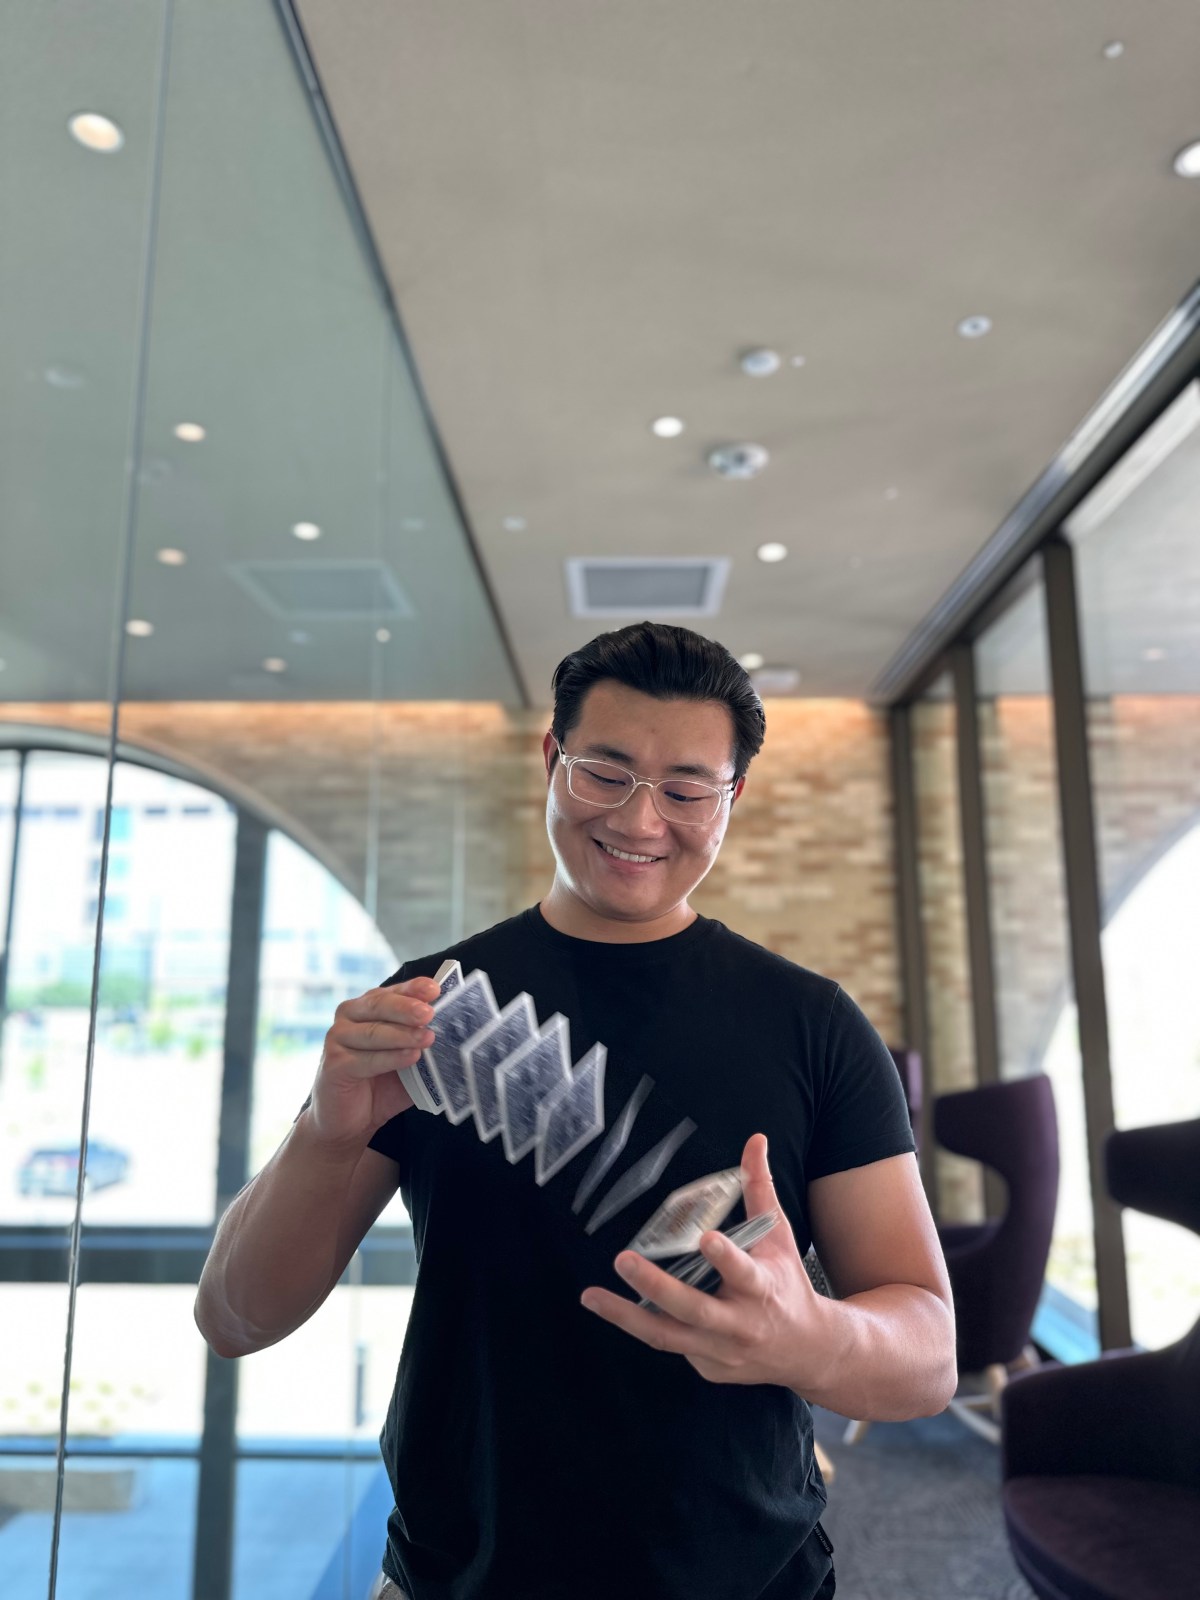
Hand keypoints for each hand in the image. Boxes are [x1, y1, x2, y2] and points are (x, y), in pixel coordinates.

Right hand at [308, 977, 442, 1150]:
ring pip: (374, 1032)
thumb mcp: (407, 1058)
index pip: (392, 991)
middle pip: (380, 1005)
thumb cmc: (381, 1085)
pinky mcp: (334, 1064)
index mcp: (368, 1007)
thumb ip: (422, 1041)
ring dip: (403, 1035)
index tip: (435, 989)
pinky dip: (391, 1058)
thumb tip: (453, 1030)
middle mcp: (349, 1016)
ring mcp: (338, 1038)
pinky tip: (411, 1057)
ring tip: (427, 1038)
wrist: (350, 1122)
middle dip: (408, 1008)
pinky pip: (366, 1059)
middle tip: (430, 1014)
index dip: (413, 988)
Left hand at [580, 1133, 834, 1391]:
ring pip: (667, 1337)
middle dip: (656, 1287)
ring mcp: (721, 1352)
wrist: (808, 1350)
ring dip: (626, 1317)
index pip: (744, 1273)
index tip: (706, 1238)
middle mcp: (741, 1324)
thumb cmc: (787, 1284)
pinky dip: (646, 1325)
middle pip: (693, 1309)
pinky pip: (672, 1344)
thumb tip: (755, 1140)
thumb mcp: (779, 1236)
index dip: (725, 1258)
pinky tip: (622, 1308)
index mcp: (762, 1288)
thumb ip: (760, 1189)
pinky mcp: (707, 1368)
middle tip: (623, 1260)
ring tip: (590, 1297)